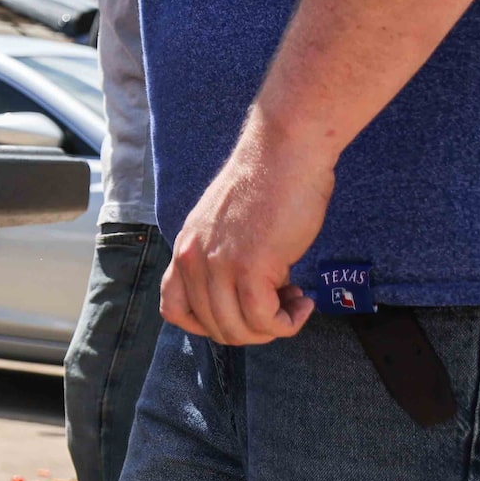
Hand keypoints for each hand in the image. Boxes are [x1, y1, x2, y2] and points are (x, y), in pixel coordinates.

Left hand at [159, 118, 333, 344]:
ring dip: (274, 328)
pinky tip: (304, 302)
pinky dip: (289, 322)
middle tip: (281, 306)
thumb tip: (243, 296)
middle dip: (253, 329)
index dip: (211, 325)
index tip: (242, 313)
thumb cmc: (269, 182)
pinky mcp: (250, 267)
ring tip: (295, 302)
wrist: (285, 150)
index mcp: (186, 249)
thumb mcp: (226, 225)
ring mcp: (219, 265)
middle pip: (213, 327)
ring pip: (238, 330)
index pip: (175, 310)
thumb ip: (222, 258)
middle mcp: (194, 259)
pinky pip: (265, 320)